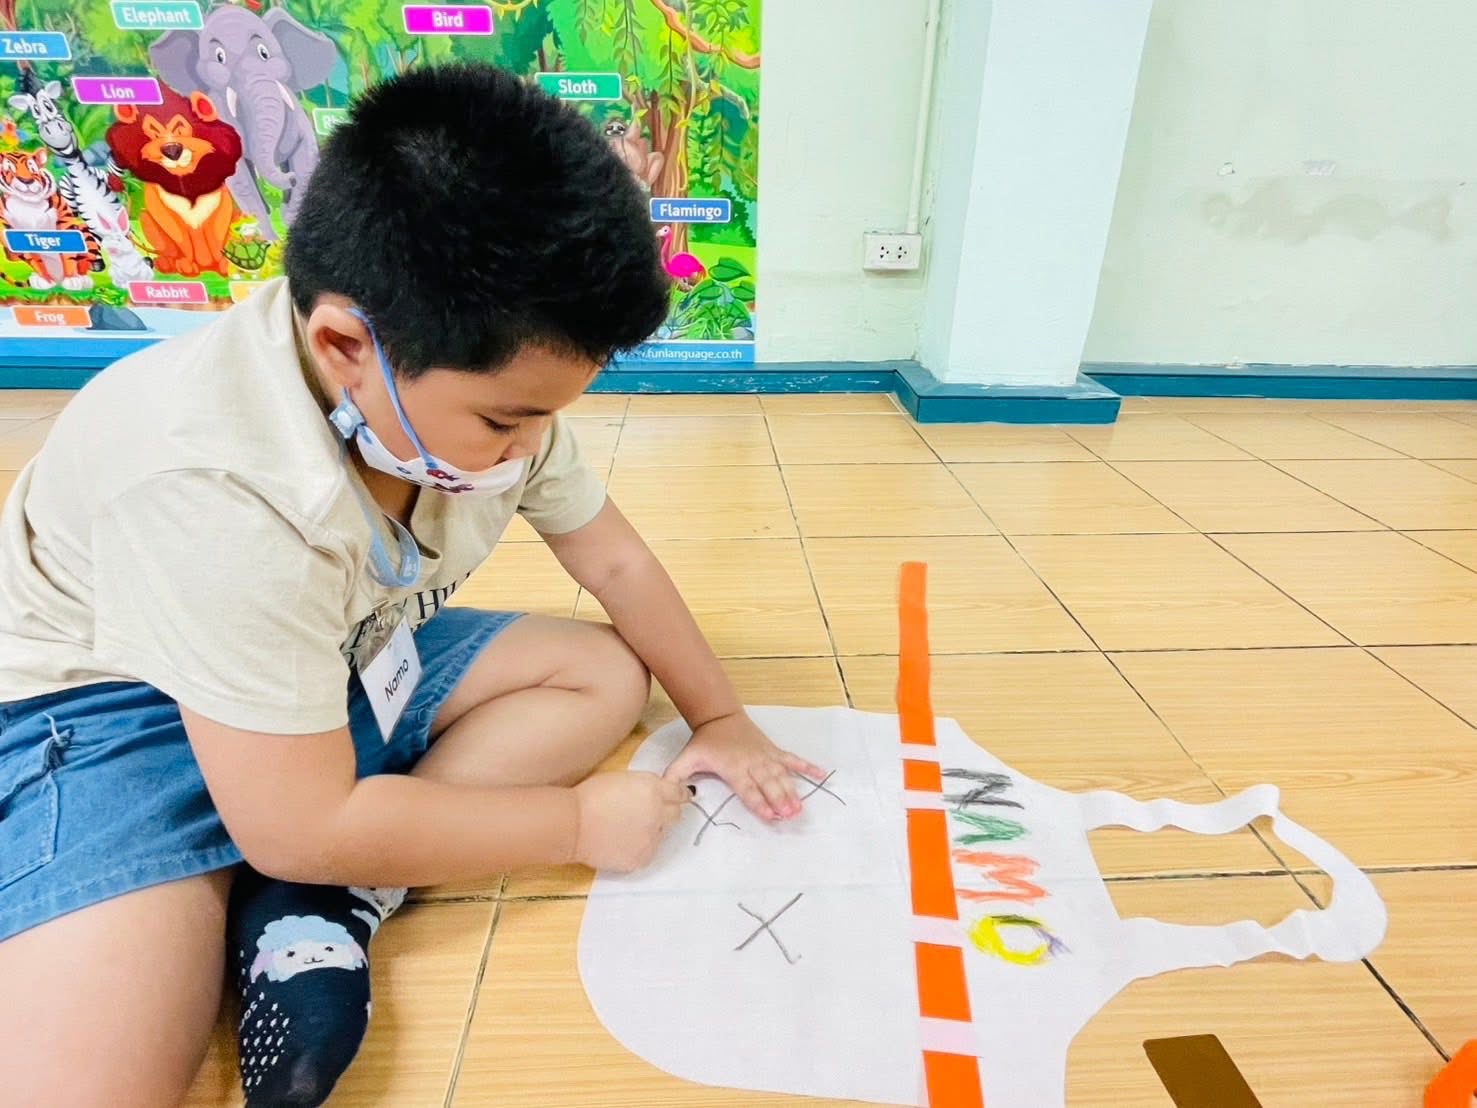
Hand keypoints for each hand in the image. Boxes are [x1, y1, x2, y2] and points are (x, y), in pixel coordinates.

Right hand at [572, 771, 687, 872]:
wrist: (573, 825)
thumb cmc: (590, 796)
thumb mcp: (622, 779)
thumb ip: (646, 786)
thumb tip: (657, 794)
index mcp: (653, 789)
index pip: (679, 793)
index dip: (677, 795)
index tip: (677, 798)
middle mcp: (658, 813)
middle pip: (676, 815)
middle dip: (667, 813)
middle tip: (648, 814)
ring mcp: (652, 838)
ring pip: (661, 835)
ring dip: (651, 831)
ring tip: (626, 829)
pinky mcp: (642, 858)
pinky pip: (648, 852)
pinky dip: (640, 848)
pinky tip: (621, 843)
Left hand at [662, 711, 826, 821]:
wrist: (719, 716)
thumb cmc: (704, 741)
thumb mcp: (686, 758)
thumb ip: (675, 776)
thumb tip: (666, 794)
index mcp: (732, 766)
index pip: (746, 787)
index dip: (758, 801)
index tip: (769, 815)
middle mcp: (752, 762)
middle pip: (767, 783)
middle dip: (779, 799)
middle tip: (790, 815)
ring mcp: (765, 756)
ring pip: (781, 774)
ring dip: (792, 791)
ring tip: (800, 807)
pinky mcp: (773, 750)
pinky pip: (792, 759)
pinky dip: (807, 766)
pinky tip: (821, 775)